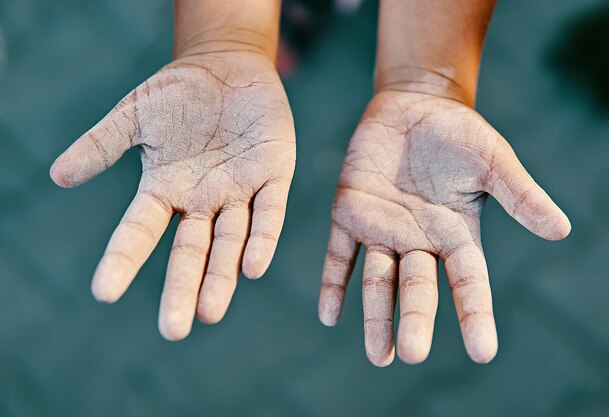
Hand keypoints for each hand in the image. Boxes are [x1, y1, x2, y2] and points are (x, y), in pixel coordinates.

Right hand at [51, 51, 295, 339]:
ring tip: (210, 313)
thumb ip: (101, 144)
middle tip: (173, 331)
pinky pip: (268, 212)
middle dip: (182, 288)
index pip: (140, 231)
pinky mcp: (273, 175)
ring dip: (222, 276)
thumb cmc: (180, 91)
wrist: (228, 65)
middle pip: (190, 251)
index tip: (103, 293)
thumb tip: (58, 177)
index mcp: (166, 188)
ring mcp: (239, 190)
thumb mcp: (135, 114)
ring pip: (230, 242)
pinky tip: (252, 267)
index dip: (123, 260)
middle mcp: (202, 199)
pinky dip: (261, 238)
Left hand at [318, 91, 569, 364]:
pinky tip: (329, 316)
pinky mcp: (350, 213)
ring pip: (378, 279)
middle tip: (410, 354)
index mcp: (455, 234)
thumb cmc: (459, 133)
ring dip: (375, 315)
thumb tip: (561, 230)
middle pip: (417, 287)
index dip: (475, 315)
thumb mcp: (493, 161)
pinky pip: (339, 254)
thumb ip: (520, 194)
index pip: (468, 281)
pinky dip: (334, 283)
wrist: (413, 105)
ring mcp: (382, 229)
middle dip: (414, 319)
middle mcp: (418, 240)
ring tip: (376, 355)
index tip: (482, 351)